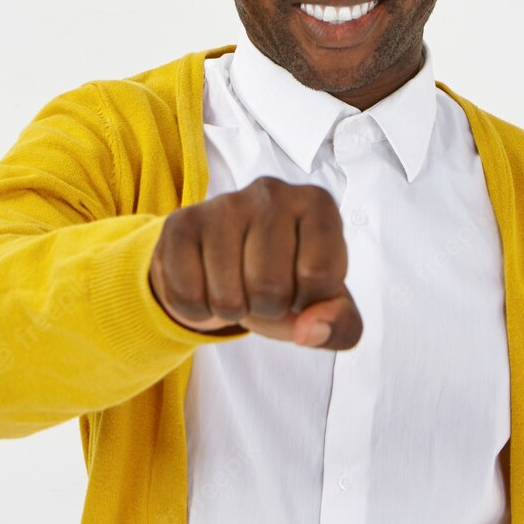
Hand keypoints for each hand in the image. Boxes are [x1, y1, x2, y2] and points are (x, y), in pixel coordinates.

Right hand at [147, 176, 362, 349]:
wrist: (225, 263)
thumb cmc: (285, 277)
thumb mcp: (325, 305)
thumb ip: (341, 325)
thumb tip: (310, 330)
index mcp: (317, 204)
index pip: (321, 274)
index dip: (310, 300)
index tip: (302, 286)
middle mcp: (273, 193)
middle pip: (272, 287)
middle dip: (269, 308)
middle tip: (265, 290)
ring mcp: (224, 204)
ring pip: (228, 297)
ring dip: (233, 310)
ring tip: (238, 286)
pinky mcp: (182, 224)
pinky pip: (188, 295)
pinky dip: (198, 310)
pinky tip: (207, 285)